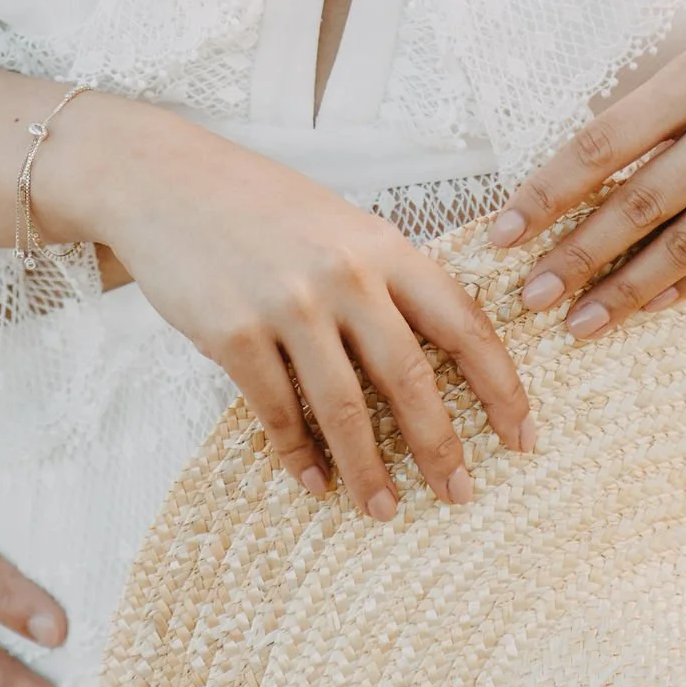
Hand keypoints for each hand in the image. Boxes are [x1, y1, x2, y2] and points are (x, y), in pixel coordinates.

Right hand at [49, 101, 532, 518]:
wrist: (162, 176)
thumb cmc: (258, 203)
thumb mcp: (339, 223)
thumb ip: (385, 276)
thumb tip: (437, 350)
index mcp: (382, 244)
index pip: (463, 321)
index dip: (501, 385)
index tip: (523, 434)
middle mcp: (344, 273)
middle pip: (411, 377)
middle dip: (441, 446)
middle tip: (459, 493)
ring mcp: (287, 304)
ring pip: (345, 408)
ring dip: (369, 469)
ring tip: (384, 510)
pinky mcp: (233, 332)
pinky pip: (277, 412)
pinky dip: (299, 455)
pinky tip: (314, 482)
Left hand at [488, 0, 685, 332]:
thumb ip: (664, 108)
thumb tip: (593, 167)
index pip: (599, 144)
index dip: (544, 194)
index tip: (500, 234)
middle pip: (634, 203)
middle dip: (574, 256)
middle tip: (527, 298)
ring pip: (684, 242)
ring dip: (626, 289)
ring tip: (579, 324)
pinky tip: (655, 306)